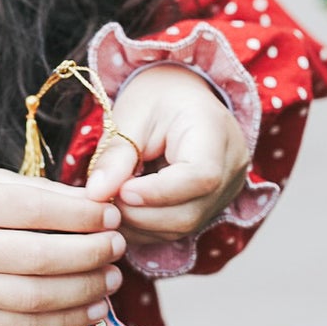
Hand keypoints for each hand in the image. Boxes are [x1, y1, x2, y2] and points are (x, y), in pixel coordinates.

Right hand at [0, 169, 125, 325]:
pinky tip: (95, 308)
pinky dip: (67, 322)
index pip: (35, 210)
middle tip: (117, 246)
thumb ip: (42, 192)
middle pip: (39, 257)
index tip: (111, 215)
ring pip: (36, 298)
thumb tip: (98, 203)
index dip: (81, 214)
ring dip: (84, 290)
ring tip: (113, 278)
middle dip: (89, 253)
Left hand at [84, 65, 248, 246]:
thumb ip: (116, 154)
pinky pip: (178, 229)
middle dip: (141, 214)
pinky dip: (146, 227)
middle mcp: (230, 169)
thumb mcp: (132, 115)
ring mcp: (224, 193)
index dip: (158, 193)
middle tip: (104, 201)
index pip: (200, 177)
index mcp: (216, 135)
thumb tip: (96, 193)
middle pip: (190, 212)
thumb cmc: (157, 98)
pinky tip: (123, 212)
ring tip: (109, 205)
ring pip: (183, 227)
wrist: (180, 96)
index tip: (121, 191)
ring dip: (139, 225)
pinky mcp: (209, 208)